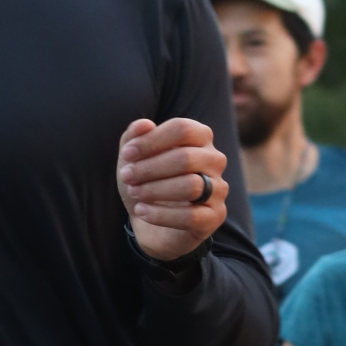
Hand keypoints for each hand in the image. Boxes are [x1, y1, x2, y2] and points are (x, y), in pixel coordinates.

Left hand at [117, 117, 226, 260]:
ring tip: (134, 193)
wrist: (149, 221)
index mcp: (199, 137)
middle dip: (149, 168)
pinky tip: (141, 211)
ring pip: (190, 186)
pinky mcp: (215, 216)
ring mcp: (219, 188)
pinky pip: (191, 216)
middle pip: (186, 158)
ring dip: (155, 189)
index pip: (182, 129)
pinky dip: (160, 214)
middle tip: (127, 176)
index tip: (127, 154)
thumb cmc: (145, 180)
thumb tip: (144, 124)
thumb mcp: (132, 157)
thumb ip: (134, 136)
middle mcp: (214, 160)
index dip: (152, 140)